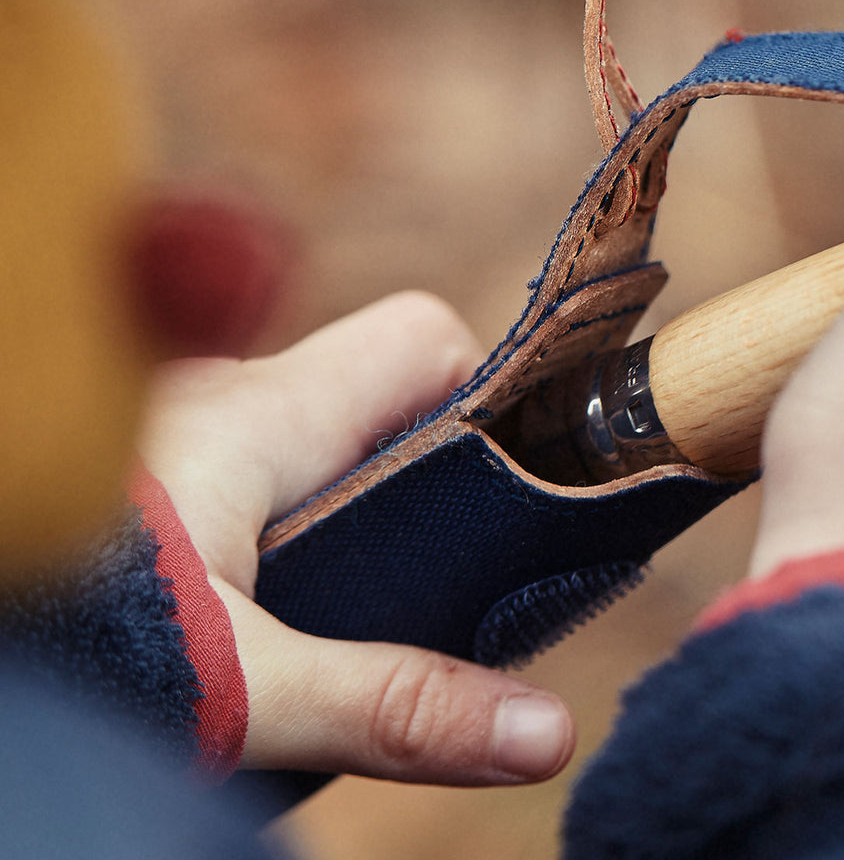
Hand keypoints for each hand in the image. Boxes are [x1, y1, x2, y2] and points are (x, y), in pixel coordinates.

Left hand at [140, 292, 576, 783]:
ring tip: (327, 630)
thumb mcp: (243, 688)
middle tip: (414, 592)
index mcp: (268, 412)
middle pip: (373, 402)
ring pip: (308, 453)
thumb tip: (548, 732)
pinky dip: (275, 545)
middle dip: (414, 487)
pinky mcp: (142, 492)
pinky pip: (247, 489)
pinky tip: (249, 630)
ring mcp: (177, 444)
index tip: (493, 493)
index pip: (424, 337)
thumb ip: (396, 704)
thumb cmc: (71, 642)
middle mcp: (226, 404)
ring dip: (341, 527)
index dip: (479, 395)